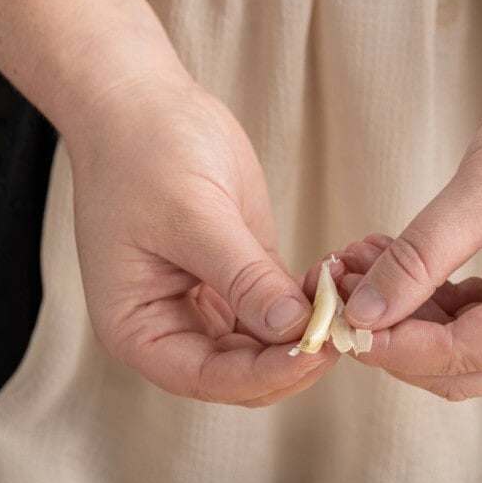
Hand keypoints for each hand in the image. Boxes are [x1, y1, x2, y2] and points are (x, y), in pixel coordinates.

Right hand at [68, 75, 336, 404]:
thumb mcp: (194, 217)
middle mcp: (171, 330)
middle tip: (344, 330)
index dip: (265, 375)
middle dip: (292, 359)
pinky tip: (332, 280)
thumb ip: (244, 278)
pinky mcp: (239, 282)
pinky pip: (278, 313)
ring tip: (342, 298)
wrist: (142, 103)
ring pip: (266, 350)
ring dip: (306, 333)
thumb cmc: (145, 153)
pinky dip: (306, 305)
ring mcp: (206, 308)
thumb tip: (294, 328)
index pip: (207, 379)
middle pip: (241, 375)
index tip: (316, 352)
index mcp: (138, 330)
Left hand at [340, 55, 481, 399]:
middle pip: (462, 370)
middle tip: (339, 296)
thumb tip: (364, 313)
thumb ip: (419, 258)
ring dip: (406, 317)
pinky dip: (429, 300)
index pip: (462, 357)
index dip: (392, 346)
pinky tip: (392, 265)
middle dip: (395, 337)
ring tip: (358, 268)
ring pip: (462, 349)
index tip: (338, 322)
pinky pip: (474, 321)